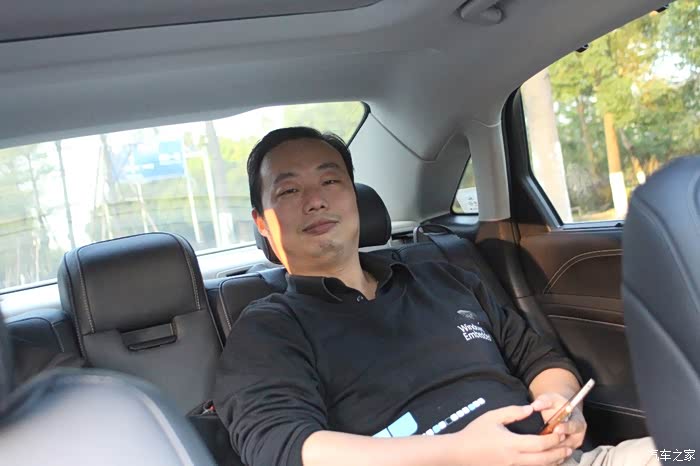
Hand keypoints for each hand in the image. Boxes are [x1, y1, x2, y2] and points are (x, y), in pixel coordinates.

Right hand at [451, 404, 571, 465]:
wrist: (459, 453)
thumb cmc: (474, 433)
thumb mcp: (492, 417)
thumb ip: (513, 412)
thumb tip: (530, 409)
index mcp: (512, 444)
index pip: (540, 444)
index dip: (554, 439)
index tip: (561, 432)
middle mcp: (515, 459)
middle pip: (544, 459)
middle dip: (559, 453)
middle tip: (570, 446)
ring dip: (553, 461)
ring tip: (563, 455)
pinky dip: (540, 465)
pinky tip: (546, 461)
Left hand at [532, 393, 586, 451]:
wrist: (559, 411)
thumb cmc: (556, 405)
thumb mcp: (550, 399)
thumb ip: (544, 401)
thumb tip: (535, 405)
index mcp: (578, 421)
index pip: (575, 426)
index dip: (566, 428)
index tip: (556, 428)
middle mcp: (578, 435)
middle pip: (569, 441)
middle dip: (557, 441)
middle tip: (546, 439)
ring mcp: (572, 445)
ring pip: (563, 451)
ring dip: (552, 449)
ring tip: (541, 445)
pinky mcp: (565, 452)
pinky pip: (559, 457)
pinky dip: (550, 454)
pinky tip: (541, 451)